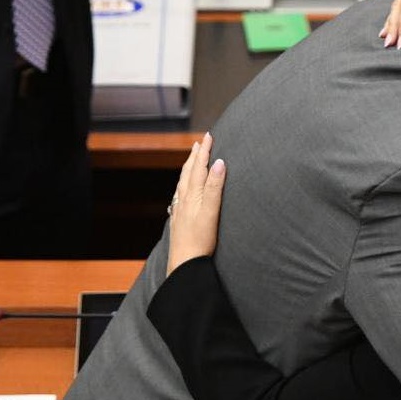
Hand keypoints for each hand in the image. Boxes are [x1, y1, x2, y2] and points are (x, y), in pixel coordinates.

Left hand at [166, 133, 226, 275]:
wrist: (184, 263)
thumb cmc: (200, 240)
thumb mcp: (211, 211)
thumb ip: (214, 187)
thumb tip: (220, 163)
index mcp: (193, 195)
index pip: (199, 167)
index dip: (205, 151)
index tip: (209, 136)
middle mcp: (185, 199)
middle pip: (189, 172)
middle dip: (195, 156)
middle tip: (200, 143)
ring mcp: (181, 209)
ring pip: (183, 182)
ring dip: (188, 168)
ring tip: (192, 159)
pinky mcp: (180, 218)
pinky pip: (181, 194)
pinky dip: (185, 184)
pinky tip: (184, 189)